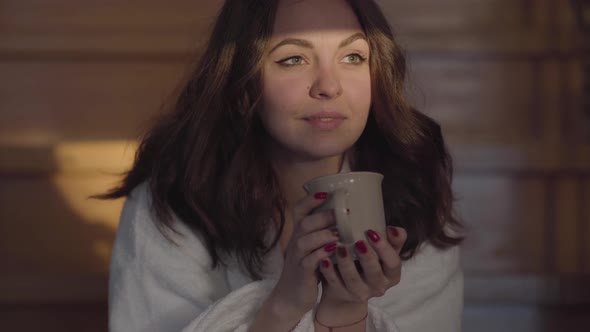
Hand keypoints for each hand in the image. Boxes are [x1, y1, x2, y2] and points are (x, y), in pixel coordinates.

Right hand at [268, 192, 339, 319]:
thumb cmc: (308, 266)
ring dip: (323, 235)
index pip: (299, 209)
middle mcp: (296, 241)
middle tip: (343, 212)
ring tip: (339, 234)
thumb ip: (325, 230)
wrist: (291, 295)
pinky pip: (309, 261)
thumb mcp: (313, 246)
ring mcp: (297, 257)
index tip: (326, 193)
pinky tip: (333, 252)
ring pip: (305, 241)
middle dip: (323, 216)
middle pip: (305, 223)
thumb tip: (350, 214)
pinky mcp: (301, 272)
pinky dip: (321, 255)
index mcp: (300, 232)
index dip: (310, 200)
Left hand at [318, 226, 406, 304]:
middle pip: (374, 272)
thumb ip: (393, 240)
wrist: (349, 285)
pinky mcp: (343, 294)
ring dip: (346, 263)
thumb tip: (393, 229)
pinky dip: (329, 271)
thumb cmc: (369, 261)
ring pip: (353, 280)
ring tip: (339, 247)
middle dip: (366, 257)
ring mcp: (360, 293)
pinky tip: (324, 259)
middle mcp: (379, 286)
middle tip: (358, 242)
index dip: (384, 248)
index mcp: (392, 274)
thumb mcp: (383, 252)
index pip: (393, 262)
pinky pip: (335, 283)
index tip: (371, 232)